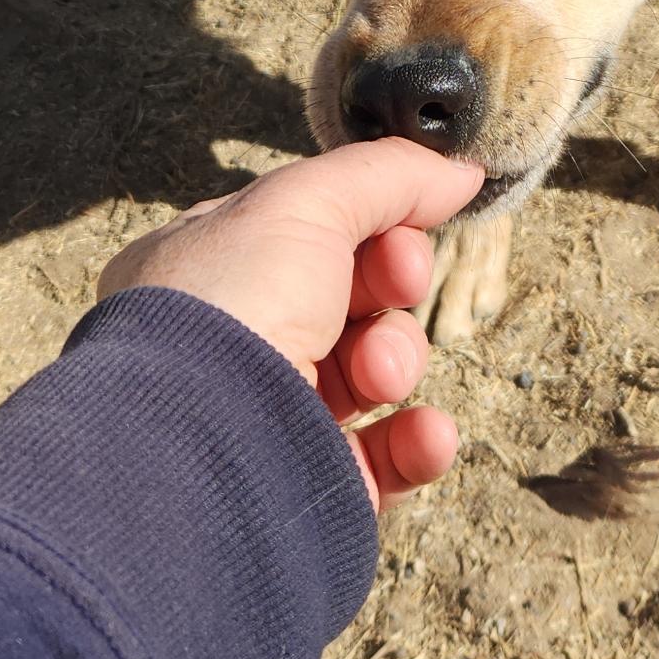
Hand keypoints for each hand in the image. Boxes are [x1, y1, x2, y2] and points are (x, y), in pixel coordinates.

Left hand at [98, 143, 482, 510]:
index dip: (371, 226)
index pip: (308, 232)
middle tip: (398, 283)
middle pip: (351, 296)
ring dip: (398, 359)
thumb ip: (387, 176)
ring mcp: (269, 417)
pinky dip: (419, 442)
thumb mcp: (304, 204)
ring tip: (380, 374)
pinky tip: (427, 434)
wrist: (196, 453)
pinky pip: (386, 459)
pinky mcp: (308, 485)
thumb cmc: (230, 309)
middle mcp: (230, 342)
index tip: (398, 232)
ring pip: (373, 371)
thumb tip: (462, 173)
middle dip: (391, 285)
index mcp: (207, 269)